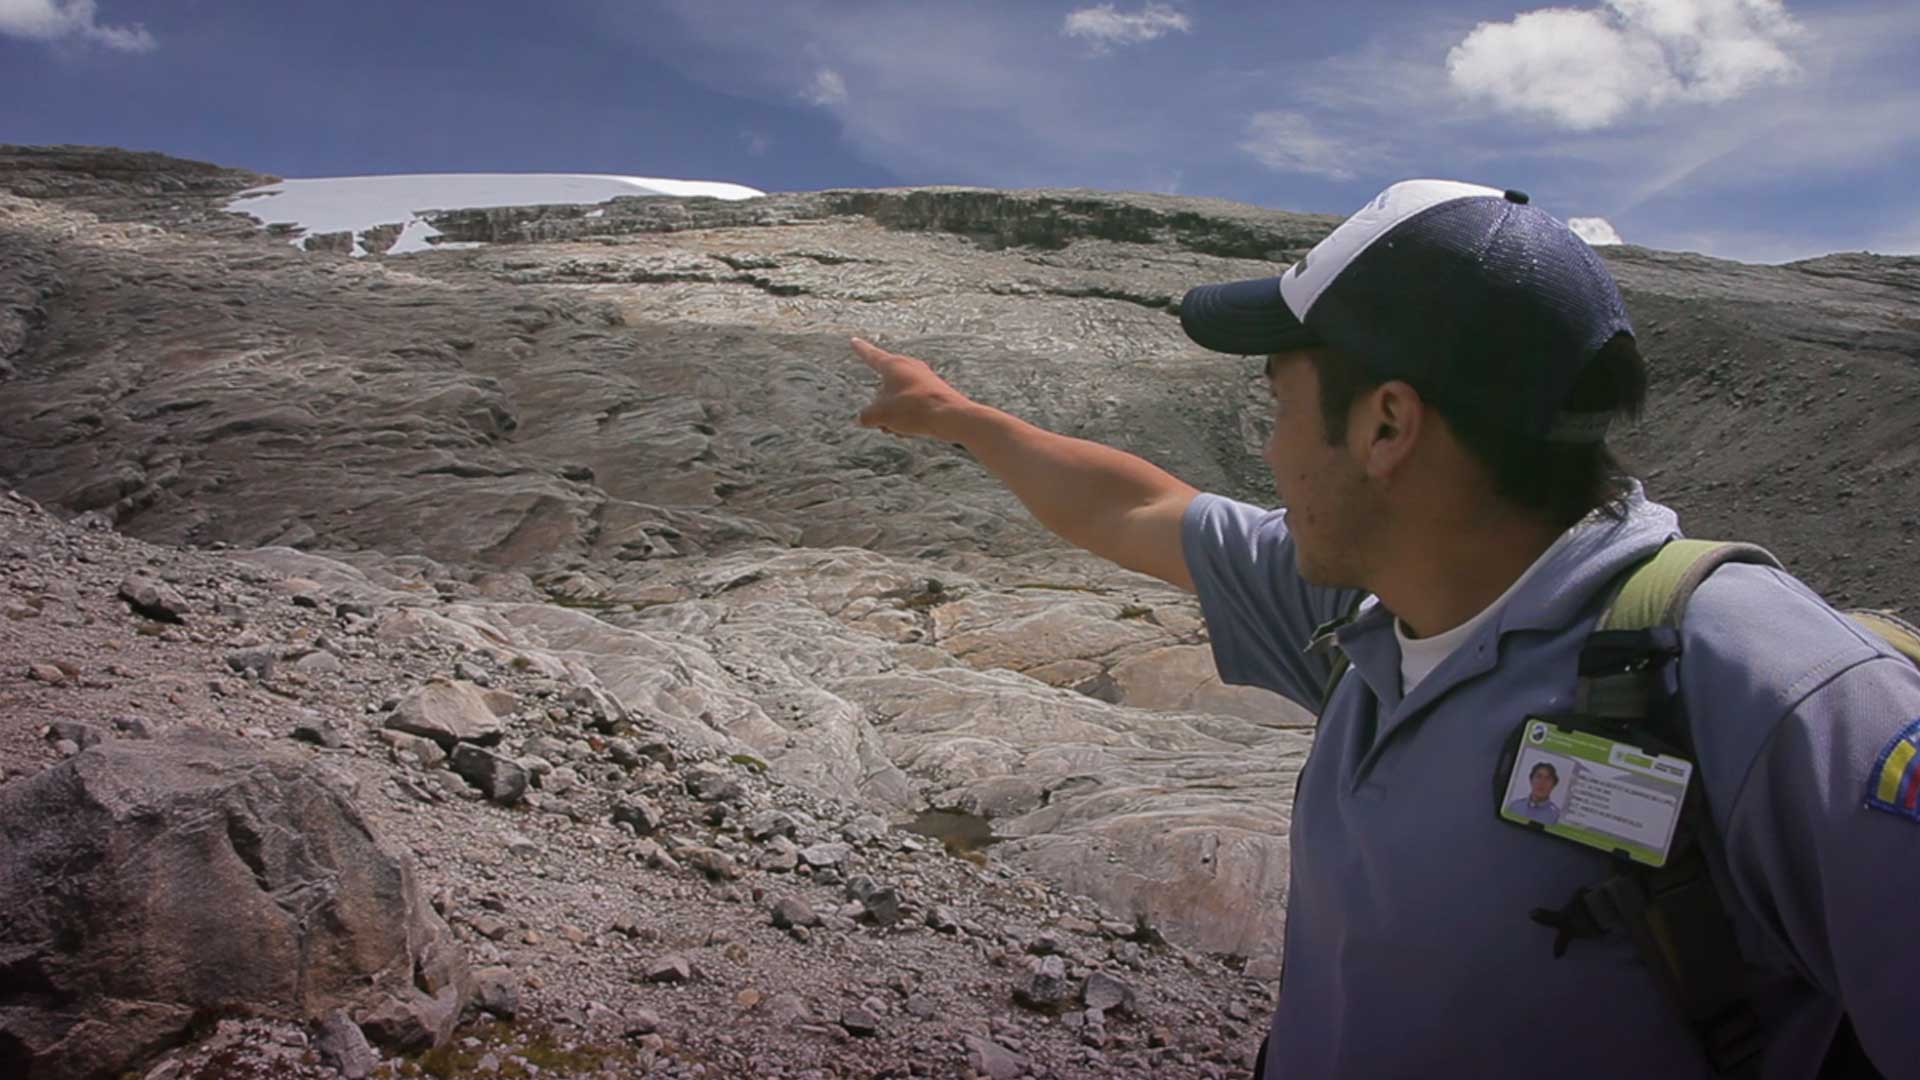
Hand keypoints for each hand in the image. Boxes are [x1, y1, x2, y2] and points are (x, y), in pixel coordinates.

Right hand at [849, 337, 971, 439]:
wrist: (950, 417)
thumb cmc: (913, 409)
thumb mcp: (879, 415)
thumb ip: (866, 416)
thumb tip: (864, 418)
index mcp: (894, 365)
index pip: (871, 356)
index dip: (861, 350)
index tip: (854, 341)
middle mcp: (910, 367)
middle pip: (885, 386)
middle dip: (880, 405)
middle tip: (881, 421)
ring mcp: (924, 379)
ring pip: (899, 398)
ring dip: (893, 415)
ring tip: (898, 428)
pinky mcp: (935, 392)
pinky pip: (913, 405)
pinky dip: (908, 417)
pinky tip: (911, 430)